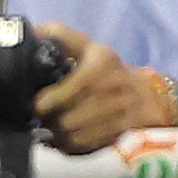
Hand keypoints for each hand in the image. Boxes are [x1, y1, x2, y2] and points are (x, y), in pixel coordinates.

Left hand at [27, 24, 164, 154]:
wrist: (145, 96)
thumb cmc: (107, 70)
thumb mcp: (88, 47)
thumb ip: (60, 36)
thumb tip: (32, 32)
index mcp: (102, 61)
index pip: (70, 88)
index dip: (48, 100)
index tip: (39, 103)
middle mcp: (114, 86)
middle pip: (65, 118)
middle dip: (50, 119)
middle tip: (45, 115)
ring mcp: (119, 112)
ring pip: (72, 134)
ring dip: (58, 132)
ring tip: (56, 124)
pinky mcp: (120, 133)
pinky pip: (83, 145)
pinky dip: (71, 142)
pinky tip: (70, 133)